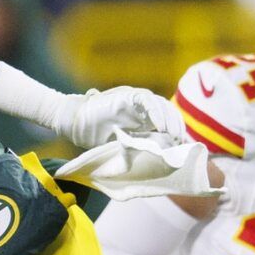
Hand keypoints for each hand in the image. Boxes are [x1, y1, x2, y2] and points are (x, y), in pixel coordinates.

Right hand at [50, 87, 183, 148]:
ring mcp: (135, 100)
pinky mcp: (128, 96)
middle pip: (167, 112)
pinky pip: (148, 100)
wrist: (74, 123)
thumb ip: (135, 147)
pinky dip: (156, 112)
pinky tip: (160, 126)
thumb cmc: (93, 135)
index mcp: (141, 119)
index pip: (165, 121)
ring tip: (172, 135)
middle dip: (176, 126)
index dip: (174, 131)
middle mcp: (141, 108)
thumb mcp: (120, 145)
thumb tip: (153, 159)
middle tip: (179, 142)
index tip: (180, 146)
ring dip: (169, 119)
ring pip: (161, 104)